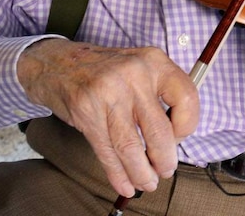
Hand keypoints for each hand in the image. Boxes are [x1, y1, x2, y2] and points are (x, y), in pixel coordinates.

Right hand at [17, 38, 199, 197]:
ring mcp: (108, 92)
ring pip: (131, 147)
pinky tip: (125, 184)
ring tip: (147, 183)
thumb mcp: (138, 68)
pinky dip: (118, 174)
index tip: (178, 138)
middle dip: (165, 160)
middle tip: (164, 171)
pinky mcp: (86, 111)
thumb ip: (159, 95)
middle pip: (159, 131)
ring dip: (141, 173)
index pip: (186, 98)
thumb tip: (175, 140)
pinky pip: (107, 151)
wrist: (58, 63)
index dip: (187, 125)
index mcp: (154, 61)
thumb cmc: (105, 71)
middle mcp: (134, 74)